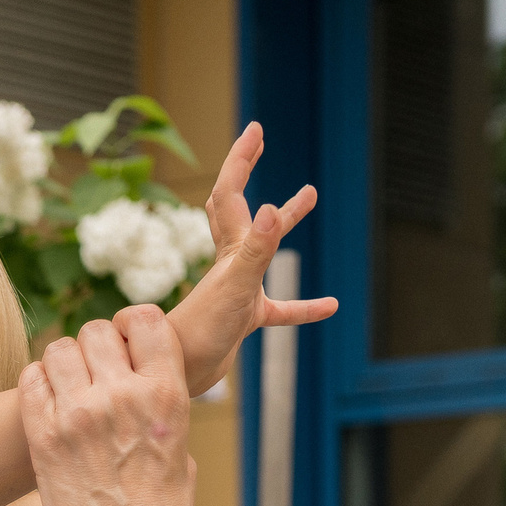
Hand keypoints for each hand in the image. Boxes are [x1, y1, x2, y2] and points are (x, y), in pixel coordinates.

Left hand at [20, 306, 194, 505]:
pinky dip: (38, 384)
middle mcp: (121, 396)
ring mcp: (78, 415)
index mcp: (167, 394)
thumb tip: (143, 377)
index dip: (133, 327)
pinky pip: (30, 379)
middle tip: (96, 375)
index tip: (128, 346)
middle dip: (96, 347)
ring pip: (59, 348)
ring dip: (64, 363)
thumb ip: (160, 403)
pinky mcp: (43, 436)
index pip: (146, 319)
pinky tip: (50, 406)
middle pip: (96, 330)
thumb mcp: (180, 449)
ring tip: (72, 391)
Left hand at [163, 123, 336, 396]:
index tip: (256, 128)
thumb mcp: (235, 286)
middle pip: (237, 207)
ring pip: (260, 250)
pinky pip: (281, 311)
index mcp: (227, 250)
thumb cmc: (199, 332)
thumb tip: (268, 210)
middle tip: (260, 142)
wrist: (177, 378)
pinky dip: (303, 307)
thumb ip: (254, 250)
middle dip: (246, 171)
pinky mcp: (243, 321)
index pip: (231, 191)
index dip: (242, 158)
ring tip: (308, 197)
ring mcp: (236, 291)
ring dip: (281, 222)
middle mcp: (229, 263)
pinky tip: (329, 307)